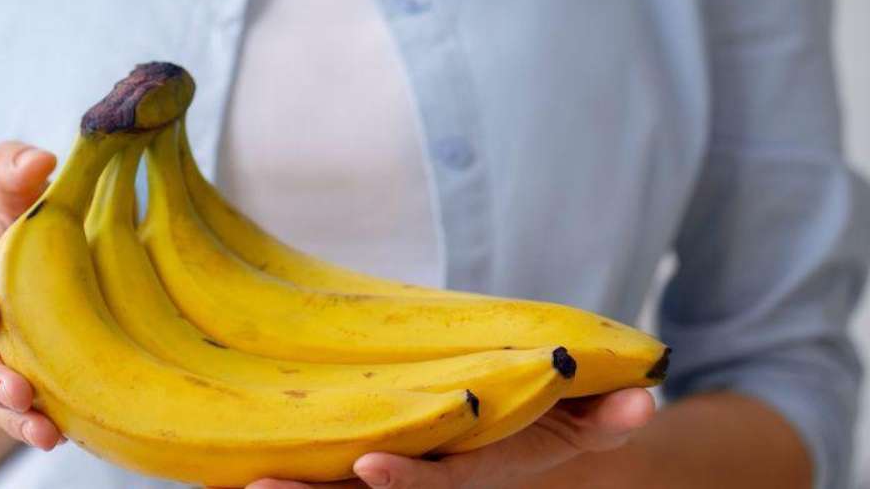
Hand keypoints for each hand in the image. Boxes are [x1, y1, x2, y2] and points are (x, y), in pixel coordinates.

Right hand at [0, 141, 63, 450]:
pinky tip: (64, 436)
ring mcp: (7, 370)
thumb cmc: (26, 233)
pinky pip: (34, 420)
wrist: (46, 277)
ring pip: (1, 403)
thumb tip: (38, 158)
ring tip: (41, 429)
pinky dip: (45, 429)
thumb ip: (13, 172)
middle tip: (14, 388)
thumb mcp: (18, 200)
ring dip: (17, 416)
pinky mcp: (39, 395)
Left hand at [244, 388, 655, 488]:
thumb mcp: (582, 421)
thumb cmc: (548, 423)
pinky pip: (322, 465)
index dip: (406, 482)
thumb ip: (609, 414)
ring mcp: (394, 471)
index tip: (369, 466)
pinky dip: (288, 465)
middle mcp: (426, 480)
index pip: (436, 486)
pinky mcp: (366, 452)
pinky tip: (233, 459)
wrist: (521, 438)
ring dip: (287, 486)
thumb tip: (645, 395)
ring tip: (229, 476)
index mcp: (471, 474)